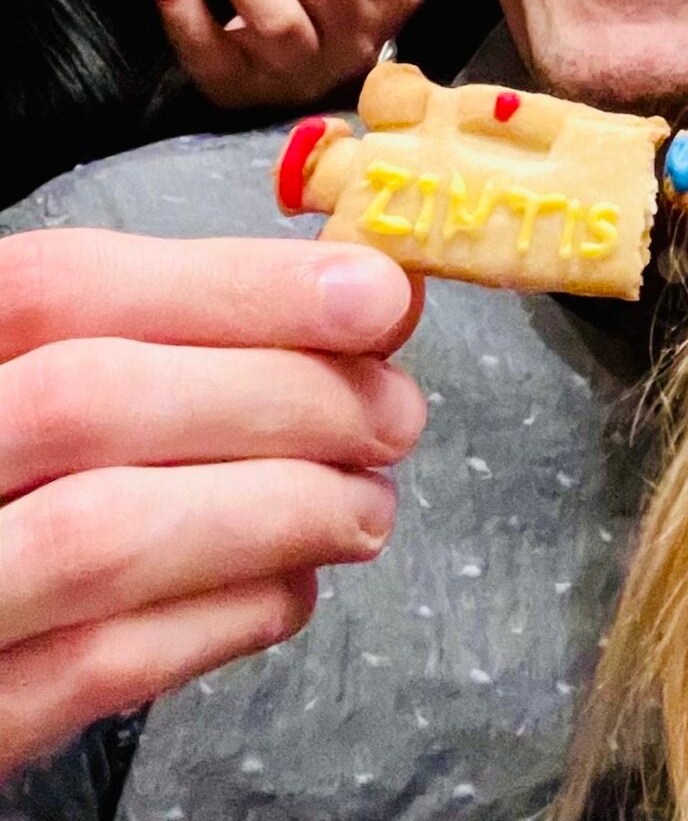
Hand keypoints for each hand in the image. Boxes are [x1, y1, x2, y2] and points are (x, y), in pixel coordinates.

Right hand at [0, 226, 422, 777]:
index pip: (67, 286)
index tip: (374, 297)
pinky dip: (225, 615)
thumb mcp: (52, 374)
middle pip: (94, 400)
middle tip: (391, 414)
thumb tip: (356, 301)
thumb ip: (170, 334)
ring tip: (363, 505)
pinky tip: (288, 586)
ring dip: (277, 509)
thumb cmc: (25, 476)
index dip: (237, 284)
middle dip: (281, 397)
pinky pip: (100, 664)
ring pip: (104, 534)